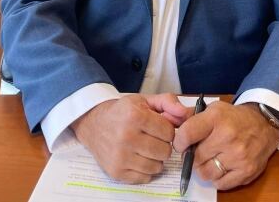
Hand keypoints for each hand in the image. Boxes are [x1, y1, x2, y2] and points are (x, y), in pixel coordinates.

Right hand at [71, 93, 190, 182]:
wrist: (93, 124)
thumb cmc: (122, 112)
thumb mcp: (144, 100)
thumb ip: (168, 102)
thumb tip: (185, 113)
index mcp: (134, 116)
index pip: (169, 132)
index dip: (167, 130)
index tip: (158, 127)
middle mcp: (126, 137)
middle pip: (165, 151)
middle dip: (162, 144)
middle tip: (152, 138)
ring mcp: (120, 157)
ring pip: (157, 167)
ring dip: (155, 158)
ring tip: (145, 148)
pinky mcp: (116, 172)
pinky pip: (145, 178)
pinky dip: (145, 170)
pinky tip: (137, 157)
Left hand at [173, 101, 278, 189]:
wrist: (264, 124)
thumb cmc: (234, 117)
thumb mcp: (213, 110)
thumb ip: (191, 117)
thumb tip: (169, 122)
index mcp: (216, 118)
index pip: (187, 134)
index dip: (179, 142)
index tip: (180, 144)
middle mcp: (227, 136)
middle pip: (195, 157)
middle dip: (192, 156)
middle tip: (197, 152)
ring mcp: (238, 156)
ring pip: (205, 173)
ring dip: (203, 169)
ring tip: (209, 160)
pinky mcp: (246, 171)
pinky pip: (220, 183)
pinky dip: (217, 178)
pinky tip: (220, 167)